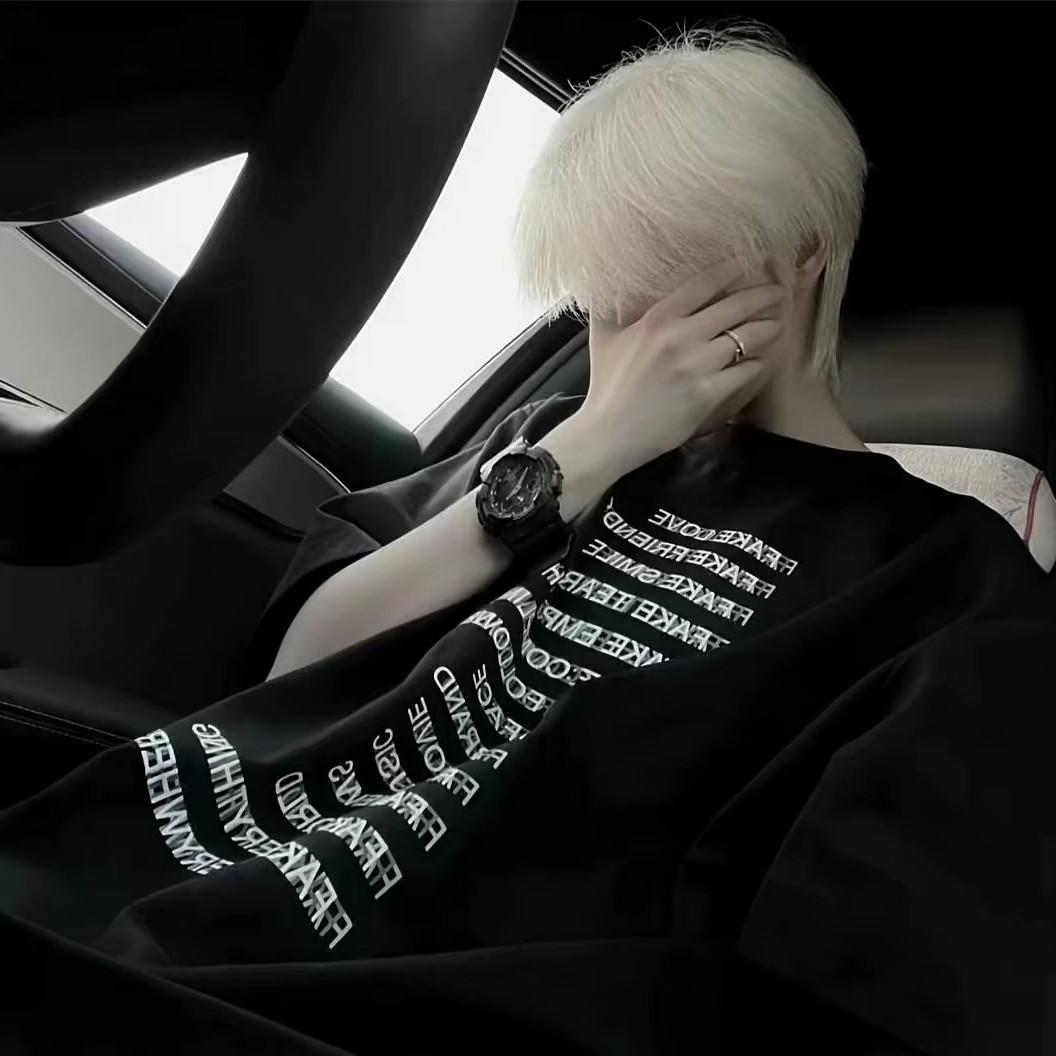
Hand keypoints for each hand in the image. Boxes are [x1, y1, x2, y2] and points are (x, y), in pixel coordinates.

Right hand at [576, 258, 784, 474]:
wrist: (610, 433)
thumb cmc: (607, 385)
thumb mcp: (603, 338)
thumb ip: (611, 306)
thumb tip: (614, 282)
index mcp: (657, 319)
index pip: (703, 284)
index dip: (731, 270)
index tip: (746, 264)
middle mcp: (680, 337)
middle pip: (734, 307)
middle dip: (762, 296)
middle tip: (778, 293)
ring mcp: (697, 366)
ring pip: (747, 338)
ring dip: (768, 329)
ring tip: (778, 326)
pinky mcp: (708, 394)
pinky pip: (745, 372)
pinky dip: (757, 365)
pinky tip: (762, 362)